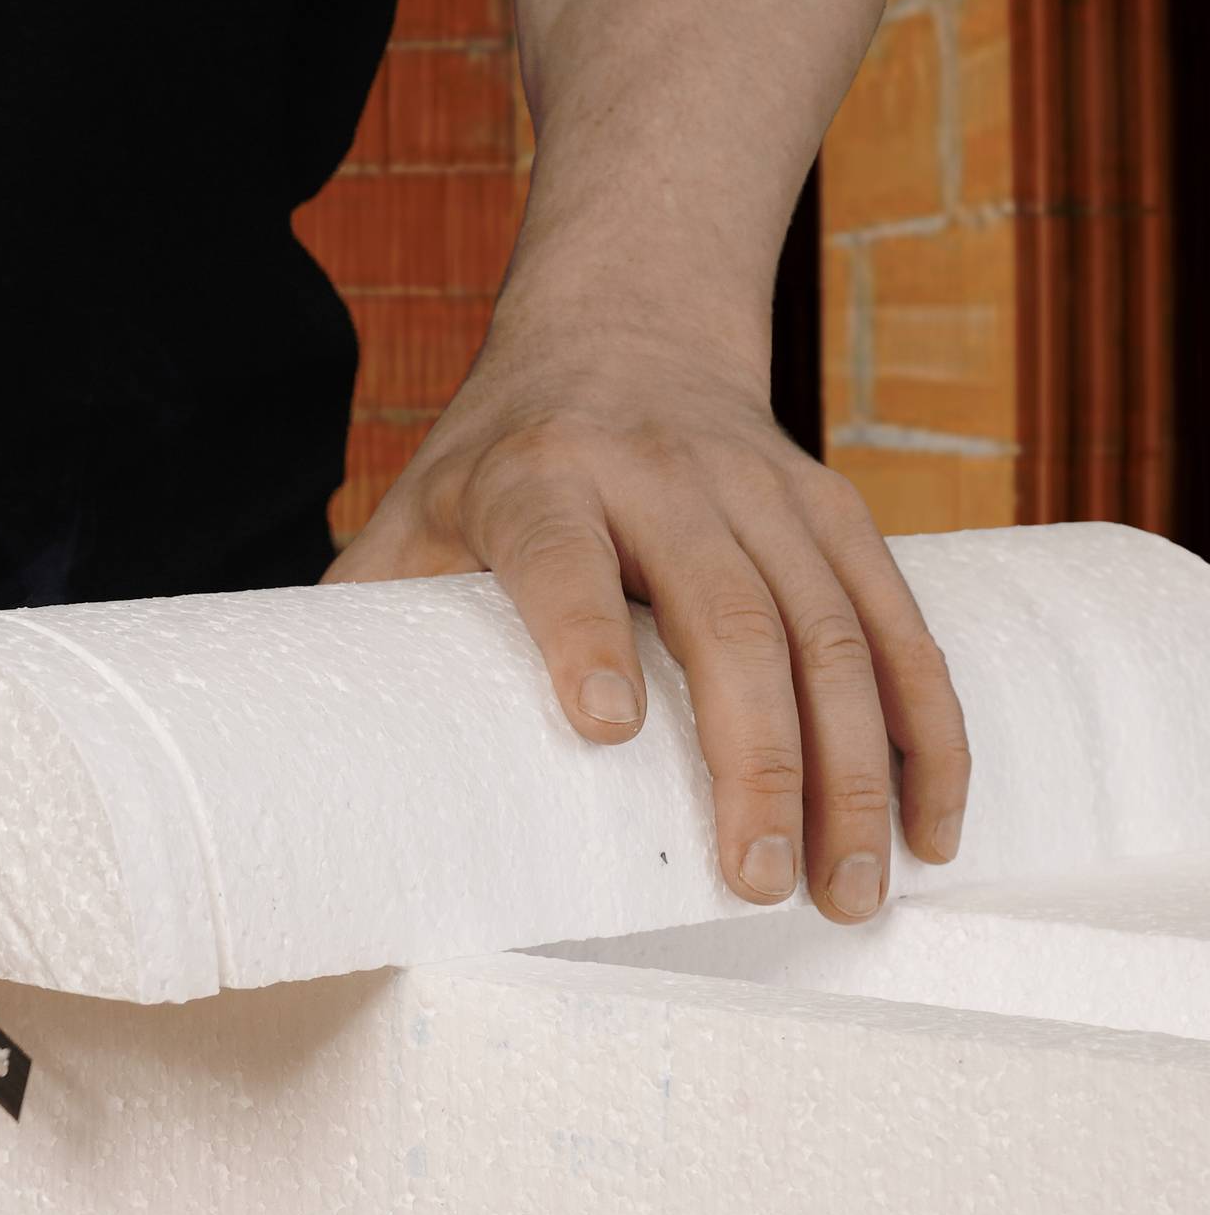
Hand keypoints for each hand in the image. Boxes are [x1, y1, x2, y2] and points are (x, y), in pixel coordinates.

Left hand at [325, 328, 969, 922]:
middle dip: (754, 754)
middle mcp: (659, 471)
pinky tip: (931, 823)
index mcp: (536, 473)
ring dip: (855, 766)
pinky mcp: (836, 510)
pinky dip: (926, 725)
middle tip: (754, 878)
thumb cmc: (496, 463)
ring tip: (850, 886)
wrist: (624, 329)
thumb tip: (283, 754)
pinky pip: (898, 622)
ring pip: (829, 629)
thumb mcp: (412, 515)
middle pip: (725, 612)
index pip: (559, 552)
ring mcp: (761, 487)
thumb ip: (368, 619)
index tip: (604, 727)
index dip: (584, 632)